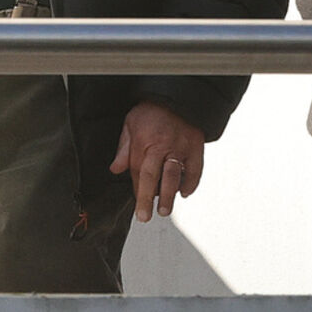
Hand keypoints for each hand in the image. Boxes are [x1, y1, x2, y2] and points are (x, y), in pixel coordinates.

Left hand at [109, 100, 204, 222]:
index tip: (138, 205)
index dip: (137, 190)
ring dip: (169, 196)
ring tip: (165, 210)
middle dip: (147, 199)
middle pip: (153, 177)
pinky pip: (194, 169)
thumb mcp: (131, 123)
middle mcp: (162, 145)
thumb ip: (124, 147)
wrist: (177, 95)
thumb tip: (116, 169)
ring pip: (173, 176)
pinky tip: (185, 192)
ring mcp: (180, 147)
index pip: (138, 172)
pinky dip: (191, 183)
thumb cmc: (153, 109)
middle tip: (145, 216)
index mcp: (143, 141)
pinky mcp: (195, 146)